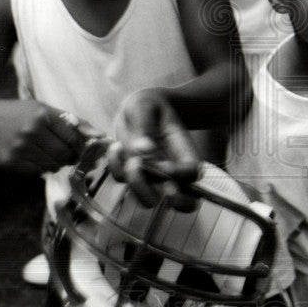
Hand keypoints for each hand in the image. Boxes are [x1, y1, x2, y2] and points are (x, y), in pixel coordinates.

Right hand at [0, 99, 89, 174]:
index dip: (81, 146)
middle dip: (70, 157)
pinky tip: (36, 157)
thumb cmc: (20, 114)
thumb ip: (74, 122)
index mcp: (42, 116)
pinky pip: (37, 172)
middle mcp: (31, 132)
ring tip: (48, 153)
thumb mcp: (46, 110)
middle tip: (67, 153)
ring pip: (52, 165)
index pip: (73, 138)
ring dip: (56, 163)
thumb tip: (101, 135)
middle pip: (64, 155)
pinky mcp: (11, 162)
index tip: (82, 148)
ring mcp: (19, 148)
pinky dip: (42, 168)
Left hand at [115, 89, 202, 209]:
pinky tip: (114, 147)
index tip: (162, 164)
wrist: (141, 107)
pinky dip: (116, 168)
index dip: (180, 175)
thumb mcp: (146, 105)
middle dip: (166, 197)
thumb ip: (145, 125)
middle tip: (143, 169)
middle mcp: (174, 169)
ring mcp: (154, 176)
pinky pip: (124, 182)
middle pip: (185, 202)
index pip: (193, 174)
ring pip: (151, 200)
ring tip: (122, 151)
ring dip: (134, 183)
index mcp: (185, 151)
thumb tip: (144, 149)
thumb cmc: (150, 104)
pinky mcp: (134, 174)